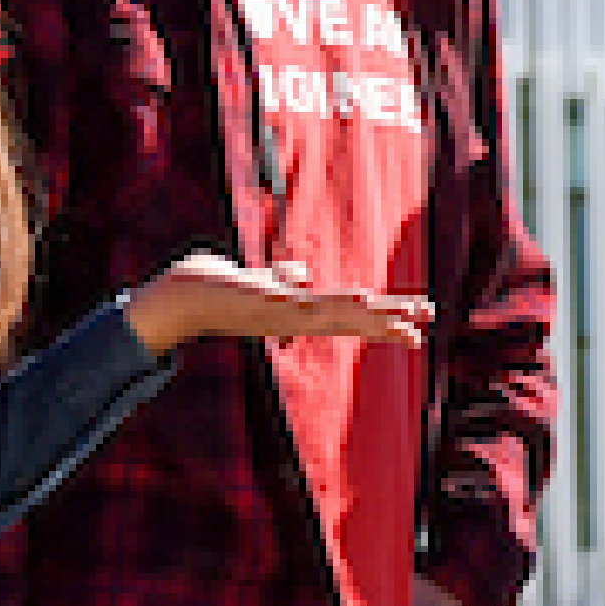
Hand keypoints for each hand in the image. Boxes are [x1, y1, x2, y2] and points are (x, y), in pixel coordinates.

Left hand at [132, 249, 434, 355]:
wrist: (176, 299)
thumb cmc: (215, 289)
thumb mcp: (257, 279)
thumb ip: (281, 277)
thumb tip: (303, 273)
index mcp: (297, 315)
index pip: (348, 320)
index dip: (382, 325)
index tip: (418, 332)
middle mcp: (294, 319)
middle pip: (351, 319)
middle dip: (390, 320)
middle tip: (428, 321)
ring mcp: (282, 312)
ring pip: (336, 312)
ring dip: (372, 313)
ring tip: (404, 314)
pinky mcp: (266, 300)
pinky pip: (309, 300)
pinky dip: (336, 301)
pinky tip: (361, 296)